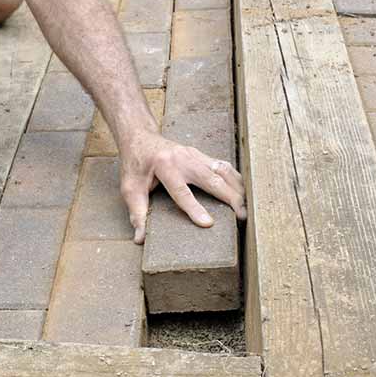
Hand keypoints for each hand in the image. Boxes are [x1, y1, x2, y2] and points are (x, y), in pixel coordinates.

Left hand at [120, 131, 246, 244]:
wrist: (140, 138)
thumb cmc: (134, 164)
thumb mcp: (129, 188)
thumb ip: (136, 212)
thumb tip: (140, 238)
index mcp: (164, 165)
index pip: (182, 191)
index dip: (195, 208)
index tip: (208, 224)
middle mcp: (183, 157)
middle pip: (212, 178)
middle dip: (230, 198)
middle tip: (241, 217)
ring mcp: (195, 154)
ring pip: (223, 170)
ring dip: (237, 188)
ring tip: (246, 206)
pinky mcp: (201, 155)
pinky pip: (222, 166)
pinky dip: (234, 179)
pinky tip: (242, 192)